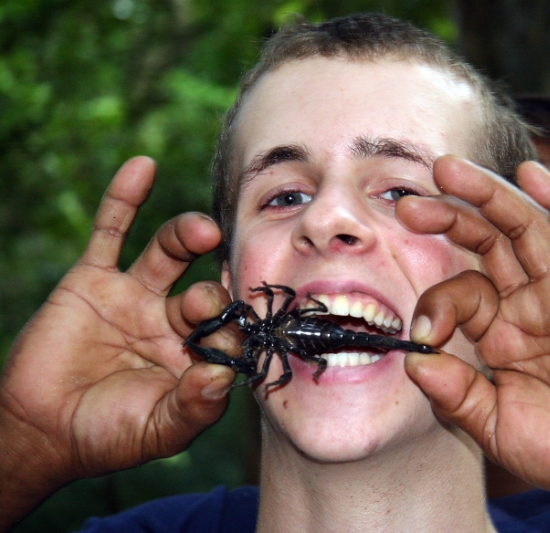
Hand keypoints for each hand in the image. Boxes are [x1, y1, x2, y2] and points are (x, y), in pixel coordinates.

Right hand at [0, 157, 235, 528]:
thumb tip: (223, 377)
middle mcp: (173, 319)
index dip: (238, 330)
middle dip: (211, 292)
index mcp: (197, 353)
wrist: (39, 430)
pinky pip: (112, 231)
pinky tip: (143, 167)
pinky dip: (126, 199)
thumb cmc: (106, 435)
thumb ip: (195, 408)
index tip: (236, 335)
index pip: (232, 329)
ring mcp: (135, 294)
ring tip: (204, 231)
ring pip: (170, 250)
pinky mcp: (94, 279)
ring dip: (188, 234)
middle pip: (207, 286)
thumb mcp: (158, 432)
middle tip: (204, 304)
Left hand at [399, 155, 549, 494]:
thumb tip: (415, 359)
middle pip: (486, 241)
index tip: (425, 334)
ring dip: (487, 194)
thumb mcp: (491, 425)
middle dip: (449, 216)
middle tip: (410, 203)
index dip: (434, 303)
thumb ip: (453, 393)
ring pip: (523, 227)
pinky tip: (532, 173)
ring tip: (447, 169)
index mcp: (500, 330)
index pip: (460, 290)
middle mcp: (527, 303)